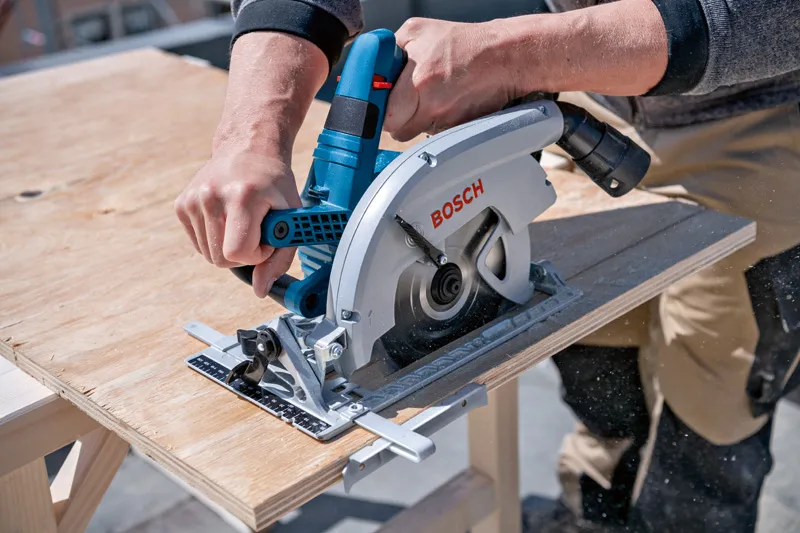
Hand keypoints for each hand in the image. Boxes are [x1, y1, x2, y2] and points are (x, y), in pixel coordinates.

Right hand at [174, 32, 327, 296]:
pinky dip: (216, 239)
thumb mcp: (291, 216)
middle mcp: (211, 195)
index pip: (237, 253)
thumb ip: (279, 258)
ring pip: (209, 255)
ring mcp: (192, 199)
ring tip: (243, 221)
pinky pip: (200, 244)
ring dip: (230, 247)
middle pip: (221, 259)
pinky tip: (228, 218)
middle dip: (244, 253)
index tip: (267, 237)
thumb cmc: (274, 183)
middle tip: (257, 229)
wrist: (249, 148)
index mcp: (241, 196)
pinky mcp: (181, 204)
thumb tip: (260, 290)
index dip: (256, 254)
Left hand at [384, 18, 517, 141]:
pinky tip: (443, 102)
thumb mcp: (417, 31)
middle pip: (397, 131)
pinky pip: (435, 133)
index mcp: (418, 80)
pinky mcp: (457, 127)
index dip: (378, 110)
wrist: (502, 55)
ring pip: (415, 133)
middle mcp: (432, 104)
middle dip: (395, 118)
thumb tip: (373, 66)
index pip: (384, 115)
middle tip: (400, 102)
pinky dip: (434, 121)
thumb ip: (389, 49)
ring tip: (426, 98)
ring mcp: (446, 119)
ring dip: (415, 121)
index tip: (378, 103)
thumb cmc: (464, 42)